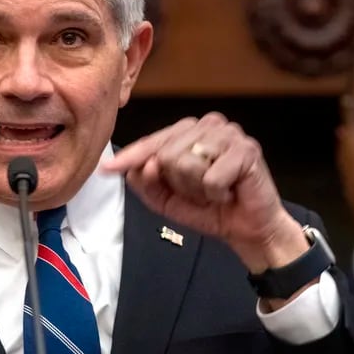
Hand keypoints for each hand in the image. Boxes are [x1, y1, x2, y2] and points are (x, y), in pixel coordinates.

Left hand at [101, 113, 307, 275]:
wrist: (247, 229)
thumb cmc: (209, 208)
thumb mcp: (165, 198)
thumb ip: (145, 182)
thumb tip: (139, 167)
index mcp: (186, 132)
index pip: (151, 142)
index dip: (130, 158)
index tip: (107, 169)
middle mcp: (207, 124)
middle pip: (165, 154)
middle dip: (178, 183)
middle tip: (200, 191)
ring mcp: (228, 134)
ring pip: (186, 163)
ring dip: (197, 189)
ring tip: (214, 191)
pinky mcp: (247, 150)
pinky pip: (211, 178)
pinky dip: (216, 194)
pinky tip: (229, 192)